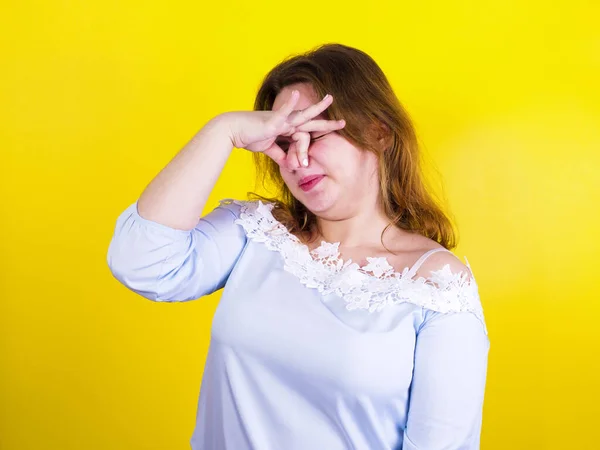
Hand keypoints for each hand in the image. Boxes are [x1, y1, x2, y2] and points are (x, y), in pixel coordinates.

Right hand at [221, 90, 344, 169]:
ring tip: (330, 99)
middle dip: (327, 123)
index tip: (318, 149)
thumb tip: (289, 163)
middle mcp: (286, 122)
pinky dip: (289, 104)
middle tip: (344, 123)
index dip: (314, 140)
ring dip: (317, 107)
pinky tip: (296, 94)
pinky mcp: (271, 121)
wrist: (232, 131)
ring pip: (302, 114)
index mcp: (286, 128)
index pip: (306, 132)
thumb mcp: (268, 149)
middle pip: (311, 122)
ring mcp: (280, 120)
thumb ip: (280, 155)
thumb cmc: (248, 137)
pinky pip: (282, 111)